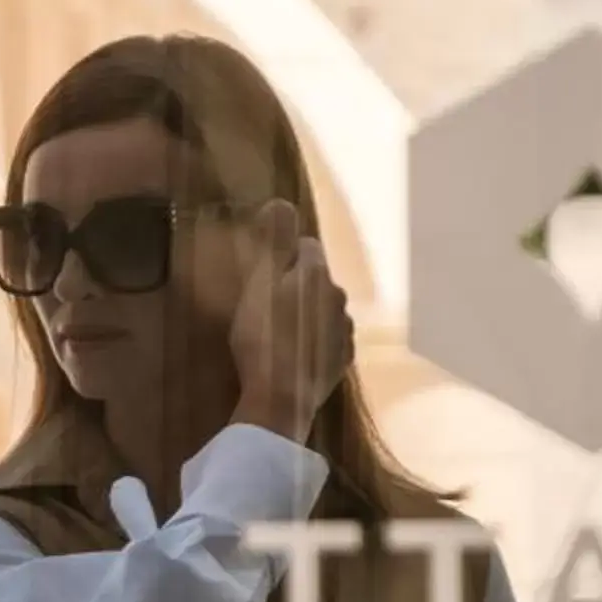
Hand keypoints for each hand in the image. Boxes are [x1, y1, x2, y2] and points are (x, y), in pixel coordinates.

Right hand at [225, 198, 352, 440]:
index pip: (305, 246)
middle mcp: (339, 297)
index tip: (260, 275)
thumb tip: (283, 201)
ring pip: (324, 311)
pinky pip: (328, 342)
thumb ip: (272, 240)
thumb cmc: (262, 338)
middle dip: (296, 286)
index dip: (282, 257)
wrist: (281, 400)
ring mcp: (344, 332)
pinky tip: (294, 358)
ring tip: (279, 337)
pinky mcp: (342, 363)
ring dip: (307, 316)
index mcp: (317, 273)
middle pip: (316, 279)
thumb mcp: (257, 282)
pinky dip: (314, 344)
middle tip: (264, 308)